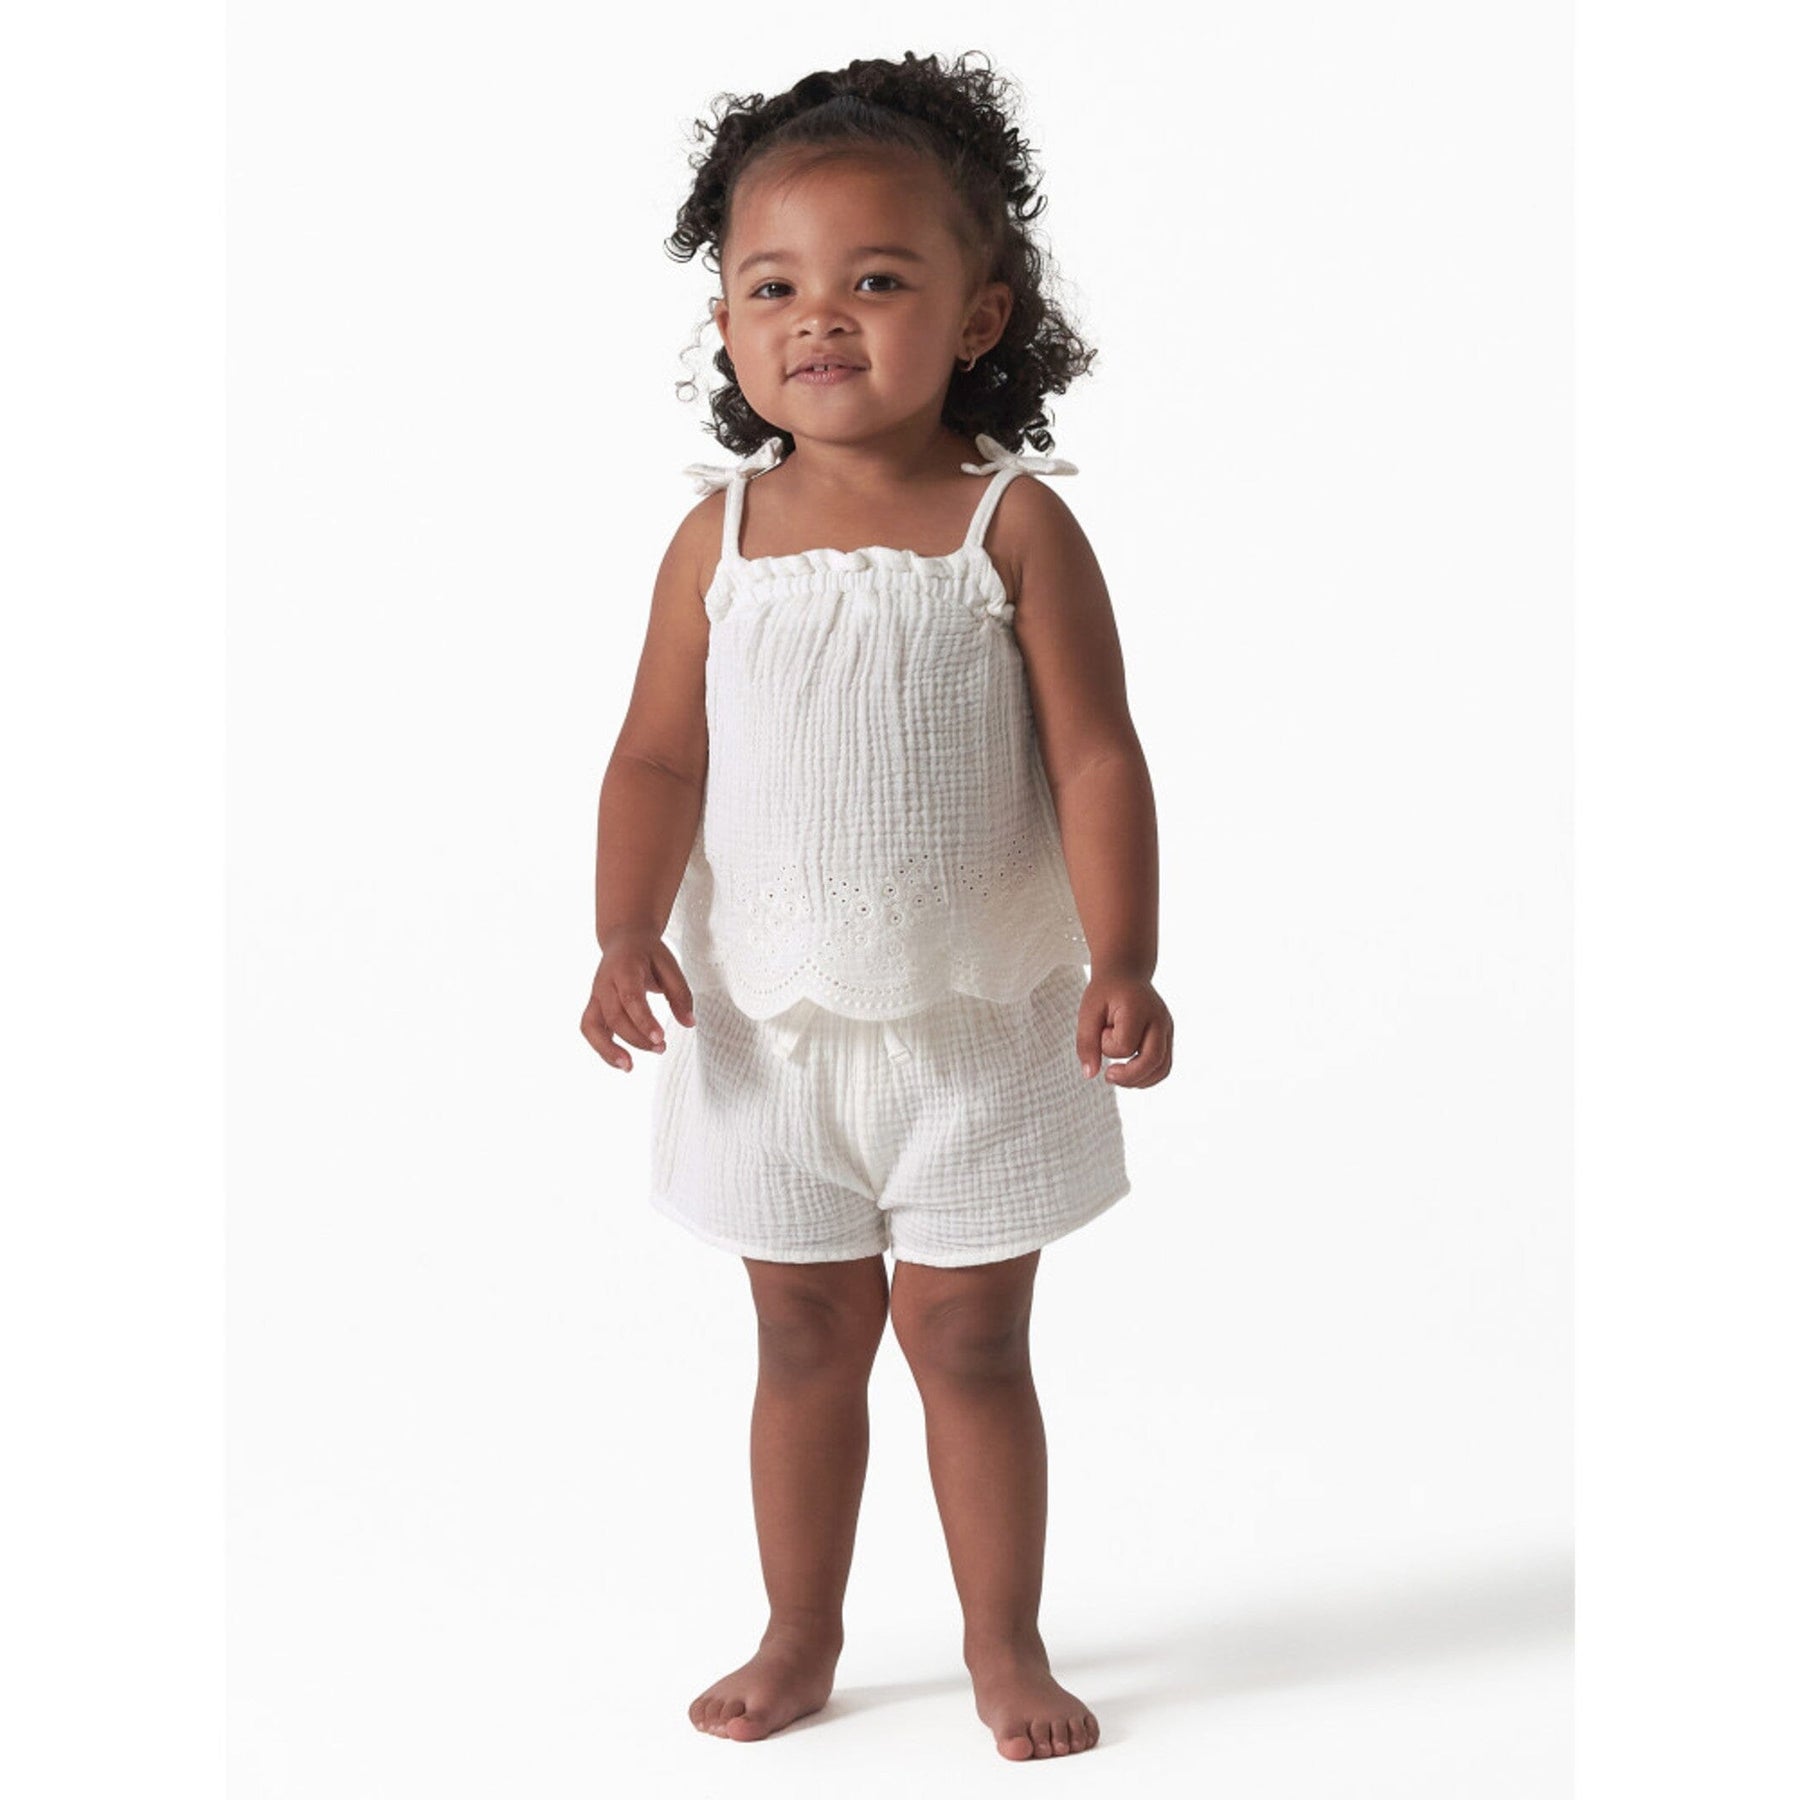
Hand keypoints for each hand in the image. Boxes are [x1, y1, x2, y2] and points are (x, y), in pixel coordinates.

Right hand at [581, 928, 694, 1072]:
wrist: (623, 939)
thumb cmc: (649, 954)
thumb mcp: (670, 965)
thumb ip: (680, 994)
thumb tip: (689, 1023)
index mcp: (625, 968)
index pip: (631, 998)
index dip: (643, 1020)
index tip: (660, 1038)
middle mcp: (604, 982)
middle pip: (614, 1016)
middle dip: (636, 1037)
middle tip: (661, 1048)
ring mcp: (595, 995)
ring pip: (592, 1026)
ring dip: (608, 1050)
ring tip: (629, 1067)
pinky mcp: (593, 1006)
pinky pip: (590, 1030)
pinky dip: (602, 1049)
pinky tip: (622, 1063)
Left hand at [1076, 969, 1172, 1087]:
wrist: (1126, 974)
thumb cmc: (1106, 992)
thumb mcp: (1088, 1011)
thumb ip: (1086, 1042)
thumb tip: (1090, 1075)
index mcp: (1139, 1009)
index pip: (1125, 1045)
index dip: (1108, 1047)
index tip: (1102, 1032)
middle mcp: (1159, 1019)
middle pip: (1153, 1060)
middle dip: (1128, 1077)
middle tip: (1108, 1075)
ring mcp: (1167, 1029)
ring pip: (1162, 1069)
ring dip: (1138, 1081)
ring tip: (1117, 1075)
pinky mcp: (1168, 1037)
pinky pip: (1163, 1066)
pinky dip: (1147, 1076)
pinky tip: (1129, 1073)